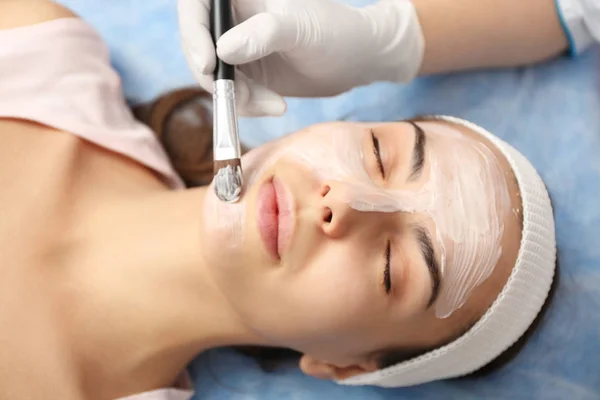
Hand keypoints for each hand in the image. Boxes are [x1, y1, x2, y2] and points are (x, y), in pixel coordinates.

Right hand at [177, 0, 424, 116]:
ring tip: (272, 104)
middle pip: (198, 44)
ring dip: (236, 96)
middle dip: (215, 76)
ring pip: (212, 74)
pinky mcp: (245, 73)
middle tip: (238, 97)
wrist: (355, 62)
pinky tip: (276, 106)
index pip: (197, 4)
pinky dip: (247, 105)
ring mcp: (237, 46)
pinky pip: (230, 93)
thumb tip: (223, 51)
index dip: (193, 31)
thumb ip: (264, 34)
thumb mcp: (301, 30)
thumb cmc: (335, 32)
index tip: (208, 63)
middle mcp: (233, 18)